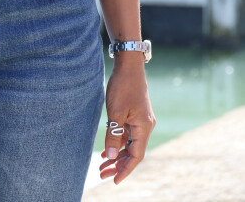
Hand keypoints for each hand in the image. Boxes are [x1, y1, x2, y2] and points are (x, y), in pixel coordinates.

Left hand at [99, 58, 155, 183]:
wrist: (129, 65)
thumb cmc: (123, 87)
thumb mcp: (115, 112)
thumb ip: (113, 135)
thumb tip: (109, 157)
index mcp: (143, 127)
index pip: (136, 156)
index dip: (125, 169)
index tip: (114, 181)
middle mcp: (145, 126)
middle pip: (132, 152)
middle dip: (118, 164)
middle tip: (102, 174)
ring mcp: (140, 121)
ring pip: (129, 144)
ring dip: (116, 154)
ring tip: (102, 166)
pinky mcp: (135, 115)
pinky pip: (127, 134)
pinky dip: (118, 143)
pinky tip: (107, 149)